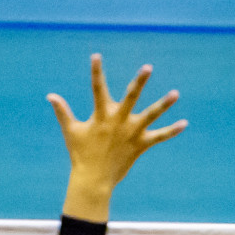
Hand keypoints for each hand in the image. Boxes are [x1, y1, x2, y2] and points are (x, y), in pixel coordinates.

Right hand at [50, 54, 185, 221]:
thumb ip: (63, 112)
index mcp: (100, 116)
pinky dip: (172, 130)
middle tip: (148, 67)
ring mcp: (132, 133)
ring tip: (176, 93)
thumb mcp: (71, 131)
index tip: (96, 55)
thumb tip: (50, 95)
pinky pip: (160, 136)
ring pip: (151, 115)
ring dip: (164, 104)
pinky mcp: (141, 144)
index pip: (96, 88)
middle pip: (130, 97)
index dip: (96, 71)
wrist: (94, 179)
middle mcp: (118, 121)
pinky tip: (184, 123)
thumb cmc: (80, 153)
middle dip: (139, 81)